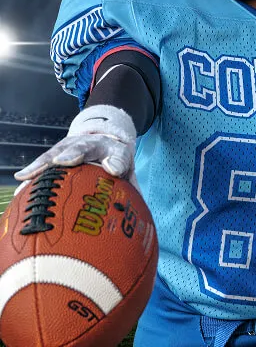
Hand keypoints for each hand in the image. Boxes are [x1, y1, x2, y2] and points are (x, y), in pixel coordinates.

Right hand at [14, 105, 136, 184]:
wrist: (103, 139)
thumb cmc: (115, 159)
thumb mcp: (125, 168)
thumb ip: (131, 184)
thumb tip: (138, 211)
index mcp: (108, 148)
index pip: (113, 152)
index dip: (113, 160)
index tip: (110, 168)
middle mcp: (87, 144)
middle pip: (79, 147)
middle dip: (72, 153)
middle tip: (62, 161)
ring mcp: (69, 146)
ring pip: (56, 153)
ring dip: (43, 163)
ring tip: (29, 175)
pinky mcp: (56, 153)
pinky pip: (44, 161)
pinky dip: (33, 169)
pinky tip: (21, 180)